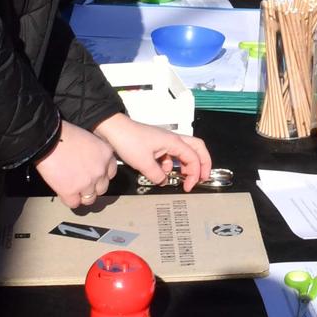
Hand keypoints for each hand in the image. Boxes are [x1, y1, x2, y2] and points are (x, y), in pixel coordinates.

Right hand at [35, 120, 120, 205]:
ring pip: (89, 199)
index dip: (100, 176)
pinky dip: (68, 199)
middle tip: (81, 183)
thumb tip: (89, 163)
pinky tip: (63, 191)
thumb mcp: (88, 138)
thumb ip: (93, 153)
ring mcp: (87, 182)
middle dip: (92, 187)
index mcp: (106, 154)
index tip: (93, 176)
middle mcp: (100, 170)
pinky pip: (74, 203)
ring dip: (81, 195)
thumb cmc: (63, 134)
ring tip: (72, 189)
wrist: (48, 138)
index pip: (110, 173)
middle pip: (101, 188)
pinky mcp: (71, 191)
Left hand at [94, 112, 211, 189]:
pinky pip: (171, 155)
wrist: (113, 129)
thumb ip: (157, 176)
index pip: (194, 158)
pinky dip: (171, 165)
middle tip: (202, 178)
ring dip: (186, 165)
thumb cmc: (129, 141)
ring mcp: (165, 141)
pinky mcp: (157, 144)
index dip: (195, 174)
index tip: (188, 187)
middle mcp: (173, 139)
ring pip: (185, 152)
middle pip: (198, 149)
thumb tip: (163, 181)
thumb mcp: (144, 163)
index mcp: (174, 142)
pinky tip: (162, 173)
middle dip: (203, 163)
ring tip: (182, 178)